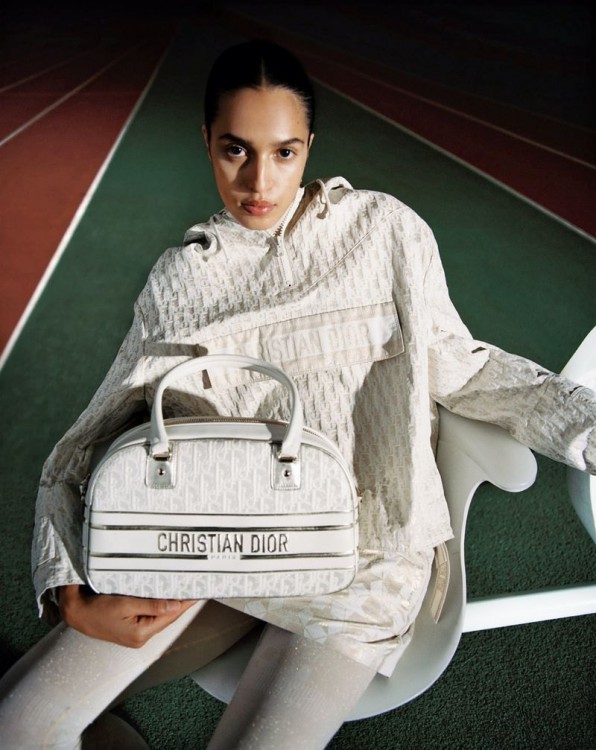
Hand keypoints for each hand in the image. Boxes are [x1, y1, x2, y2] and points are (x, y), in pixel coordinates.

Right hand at [58, 585, 196, 647]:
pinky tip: (166, 595)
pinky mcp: (131, 628)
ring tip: (185, 588)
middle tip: (195, 585)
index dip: (186, 602)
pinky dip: (159, 604)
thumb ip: (151, 605)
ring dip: (171, 602)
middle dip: (181, 602)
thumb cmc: (96, 609)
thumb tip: (175, 604)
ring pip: (160, 615)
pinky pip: (151, 614)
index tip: (199, 591)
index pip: (170, 615)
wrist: (76, 614)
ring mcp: (136, 634)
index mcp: (141, 633)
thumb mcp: (124, 604)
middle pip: (168, 616)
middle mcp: (141, 637)